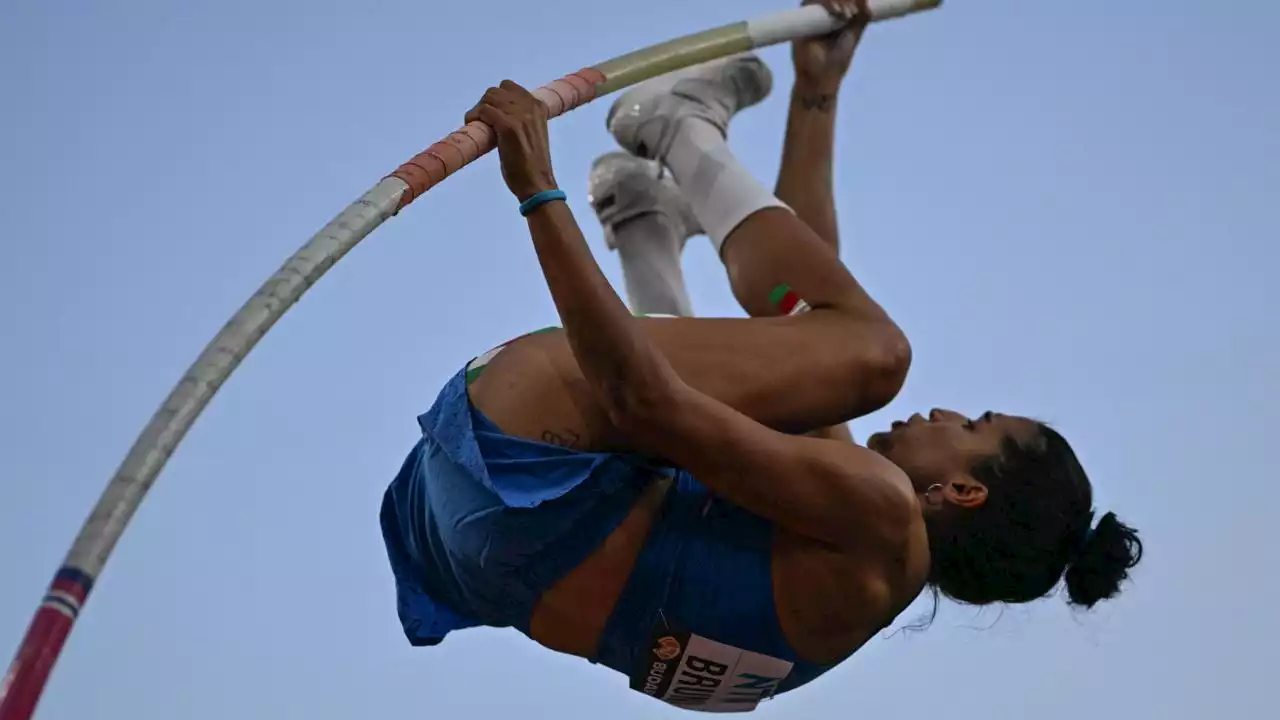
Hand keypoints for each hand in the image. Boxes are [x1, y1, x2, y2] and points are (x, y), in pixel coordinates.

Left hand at [464, 80, 557, 200]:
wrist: (537, 183)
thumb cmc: (532, 164)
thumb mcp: (532, 133)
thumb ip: (523, 119)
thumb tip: (501, 112)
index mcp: (538, 107)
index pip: (510, 87)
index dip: (497, 98)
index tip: (491, 113)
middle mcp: (531, 107)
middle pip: (497, 90)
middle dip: (485, 103)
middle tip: (481, 120)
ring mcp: (520, 116)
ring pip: (489, 98)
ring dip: (479, 109)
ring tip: (476, 123)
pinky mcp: (508, 127)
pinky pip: (484, 111)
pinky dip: (474, 116)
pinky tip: (473, 125)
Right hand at [792, 0, 867, 90]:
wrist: (822, 77)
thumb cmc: (837, 60)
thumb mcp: (854, 35)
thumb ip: (861, 18)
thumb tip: (866, 0)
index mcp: (836, 17)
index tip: (858, 7)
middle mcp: (823, 14)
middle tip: (852, 13)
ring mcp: (811, 16)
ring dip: (836, 0)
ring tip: (846, 15)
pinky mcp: (801, 20)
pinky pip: (810, 2)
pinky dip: (826, 2)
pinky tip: (836, 12)